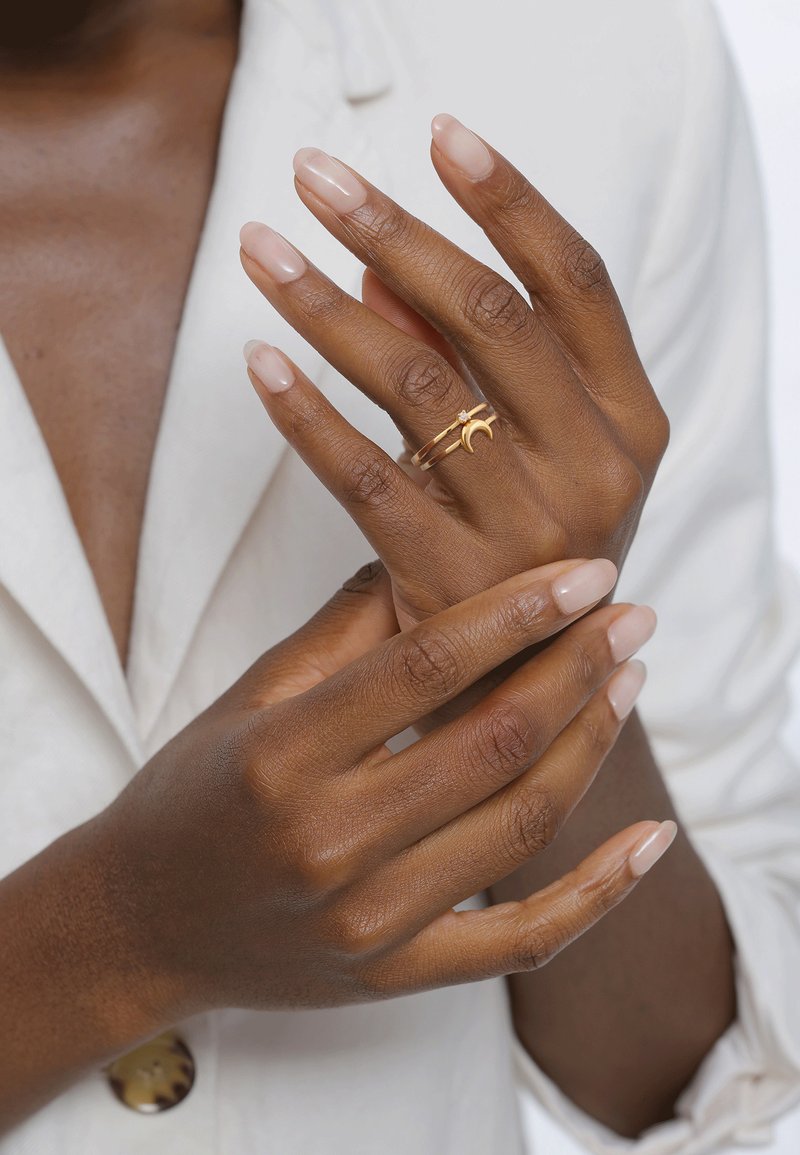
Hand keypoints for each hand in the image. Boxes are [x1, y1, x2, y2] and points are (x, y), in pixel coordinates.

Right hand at [89, 561, 667, 1023]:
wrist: (140, 924)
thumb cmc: (191, 796)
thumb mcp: (247, 698)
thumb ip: (342, 633)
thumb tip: (430, 557)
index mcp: (281, 758)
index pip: (426, 667)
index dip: (519, 612)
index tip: (587, 573)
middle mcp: (328, 844)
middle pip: (492, 742)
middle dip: (578, 668)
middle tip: (633, 617)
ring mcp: (368, 922)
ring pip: (520, 825)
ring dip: (592, 747)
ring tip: (628, 683)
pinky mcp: (395, 974)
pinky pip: (522, 940)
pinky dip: (599, 893)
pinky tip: (653, 840)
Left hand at [239, 115, 669, 629]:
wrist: (530, 684)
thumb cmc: (530, 542)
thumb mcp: (536, 447)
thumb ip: (471, 359)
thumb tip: (376, 265)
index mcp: (632, 419)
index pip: (576, 282)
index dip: (509, 200)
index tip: (439, 136)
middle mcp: (596, 467)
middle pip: (489, 317)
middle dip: (393, 229)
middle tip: (313, 175)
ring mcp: (528, 530)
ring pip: (418, 385)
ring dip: (326, 305)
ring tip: (259, 250)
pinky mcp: (452, 581)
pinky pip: (365, 479)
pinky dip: (305, 414)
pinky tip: (258, 363)